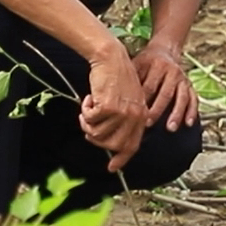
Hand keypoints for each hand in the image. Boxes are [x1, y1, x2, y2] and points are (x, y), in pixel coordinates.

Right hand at [79, 47, 146, 171]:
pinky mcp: (108, 106)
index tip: (112, 168)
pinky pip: (89, 120)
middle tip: (88, 125)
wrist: (111, 57)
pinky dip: (85, 111)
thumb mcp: (127, 99)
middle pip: (112, 144)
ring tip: (88, 109)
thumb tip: (111, 140)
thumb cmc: (116, 76)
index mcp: (141, 116)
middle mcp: (134, 117)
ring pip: (97, 134)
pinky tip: (88, 99)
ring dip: (87, 123)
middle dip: (96, 139)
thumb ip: (124, 119)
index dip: (121, 158)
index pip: (132, 145)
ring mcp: (122, 113)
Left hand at [133, 41, 198, 131]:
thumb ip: (130, 78)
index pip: (149, 86)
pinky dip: (192, 111)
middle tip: (148, 124)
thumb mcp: (136, 64)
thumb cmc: (146, 62)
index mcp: (157, 66)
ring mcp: (183, 78)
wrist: (164, 50)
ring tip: (170, 128)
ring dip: (176, 114)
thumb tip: (116, 98)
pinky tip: (188, 123)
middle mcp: (172, 71)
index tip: (135, 115)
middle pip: (165, 93)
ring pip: (182, 97)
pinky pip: (193, 99)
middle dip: (157, 110)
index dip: (143, 101)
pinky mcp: (189, 85)